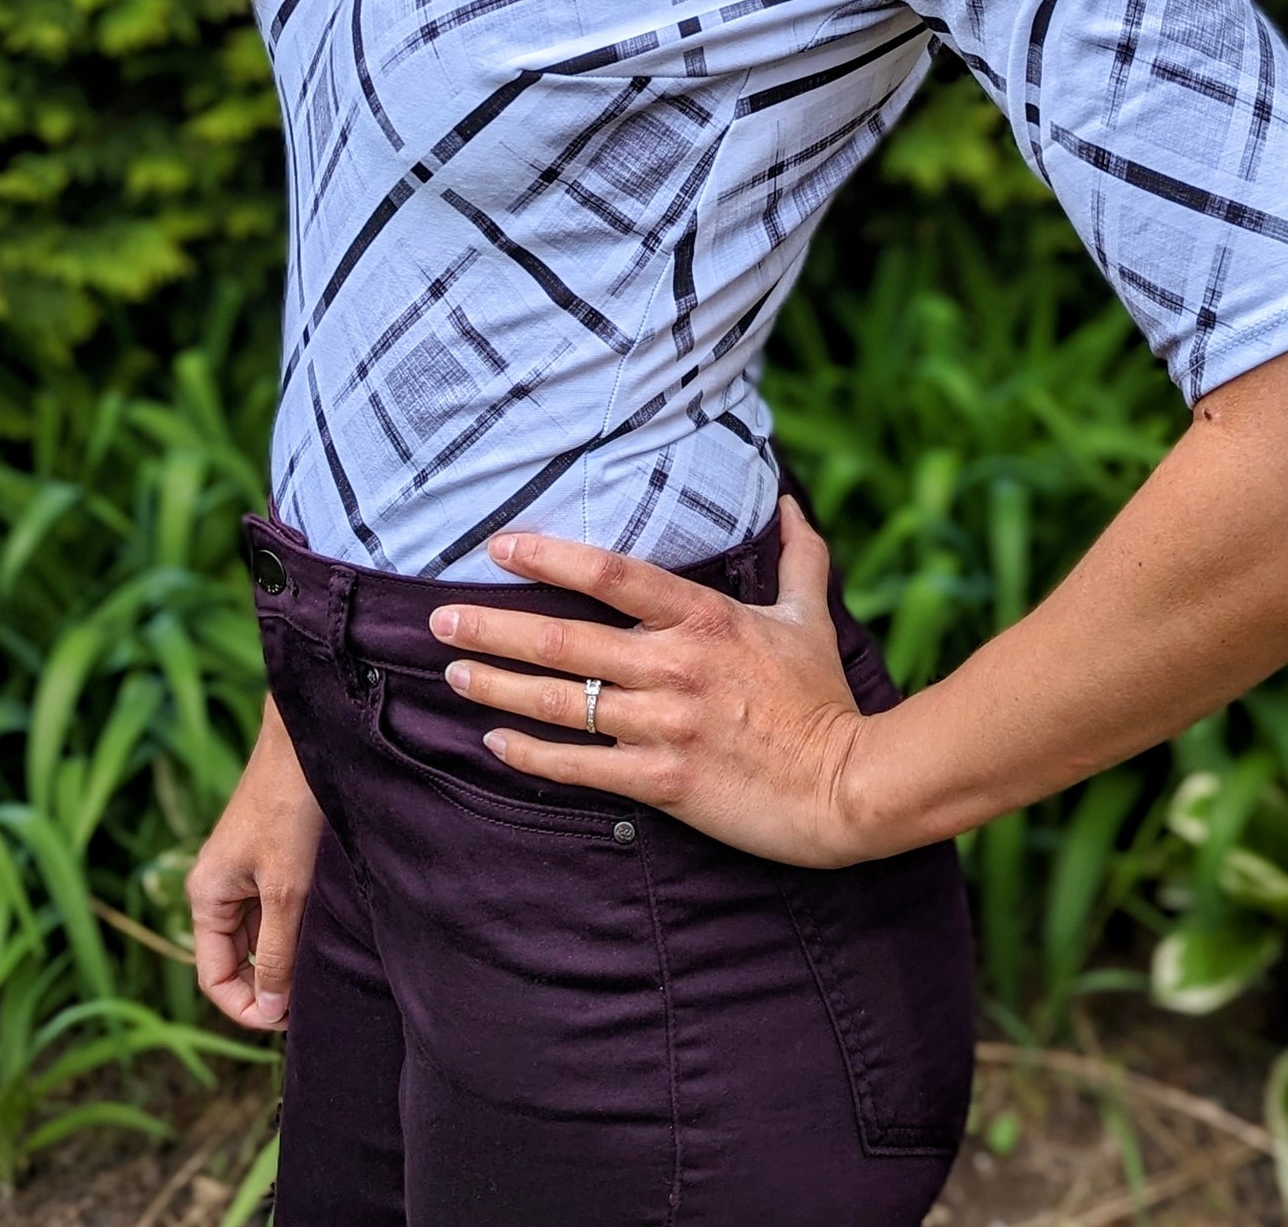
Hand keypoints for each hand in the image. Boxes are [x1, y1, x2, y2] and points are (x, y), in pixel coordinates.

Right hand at [187, 696, 325, 1029]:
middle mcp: (216, 887)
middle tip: (311, 998)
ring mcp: (241, 872)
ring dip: (283, 956)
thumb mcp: (286, 890)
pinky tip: (322, 931)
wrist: (309, 738)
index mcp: (206, 896)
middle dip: (268, 984)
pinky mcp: (265, 858)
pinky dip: (292, 928)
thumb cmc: (291, 807)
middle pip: (234, 960)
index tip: (288, 1020)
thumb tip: (270, 1011)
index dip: (247, 1007)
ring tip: (322, 966)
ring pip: (256, 936)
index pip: (215, 978)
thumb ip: (276, 954)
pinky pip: (271, 910)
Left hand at [428, 494, 878, 867]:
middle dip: (493, 625)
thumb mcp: (810, 619)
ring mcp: (664, 725)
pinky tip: (494, 744)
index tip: (498, 545)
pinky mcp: (662, 782)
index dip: (549, 554)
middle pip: (563, 638)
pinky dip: (530, 755)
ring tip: (453, 672)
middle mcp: (674, 665)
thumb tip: (788, 499)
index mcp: (704, 617)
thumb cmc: (825, 701)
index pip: (611, 573)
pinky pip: (579, 766)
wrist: (850, 787)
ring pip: (560, 701)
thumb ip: (797, 557)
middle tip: (438, 616)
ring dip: (497, 685)